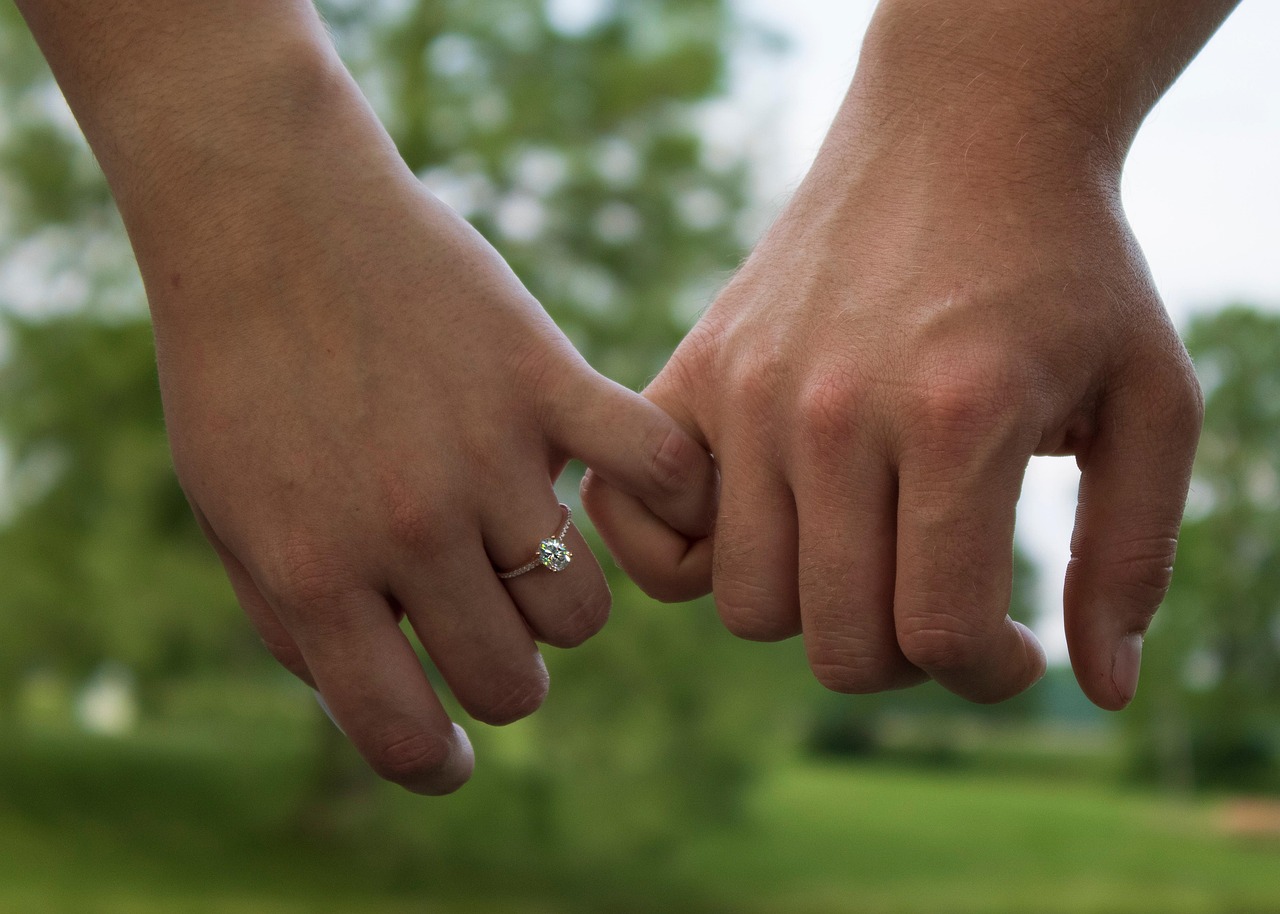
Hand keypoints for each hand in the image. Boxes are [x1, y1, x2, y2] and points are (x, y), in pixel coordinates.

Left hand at [131, 55, 713, 793]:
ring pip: (582, 611)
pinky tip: (639, 498)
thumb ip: (297, 624)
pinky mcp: (547, 381)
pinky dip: (673, 499)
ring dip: (559, 602)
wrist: (267, 215)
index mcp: (317, 576)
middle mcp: (409, 531)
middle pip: (514, 680)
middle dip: (506, 679)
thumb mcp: (227, 515)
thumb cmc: (239, 371)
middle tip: (492, 634)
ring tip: (528, 548)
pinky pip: (655, 475)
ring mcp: (489, 456)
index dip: (437, 765)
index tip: (456, 757)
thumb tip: (385, 702)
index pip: (406, 737)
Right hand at [585, 98, 1201, 710]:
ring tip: (860, 549)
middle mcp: (833, 413)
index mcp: (956, 420)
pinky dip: (679, 553)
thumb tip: (1101, 690)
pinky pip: (632, 521)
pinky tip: (756, 520)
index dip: (990, 675)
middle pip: (837, 642)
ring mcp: (747, 392)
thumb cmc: (1064, 268)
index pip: (940, 633)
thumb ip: (1130, 552)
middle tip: (939, 598)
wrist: (961, 132)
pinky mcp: (693, 373)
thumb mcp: (1151, 395)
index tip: (1012, 649)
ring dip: (812, 606)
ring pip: (745, 603)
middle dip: (906, 656)